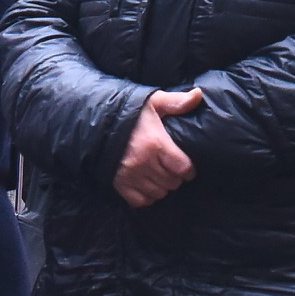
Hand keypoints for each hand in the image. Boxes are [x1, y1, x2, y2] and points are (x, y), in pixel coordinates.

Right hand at [114, 87, 201, 207]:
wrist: (96, 123)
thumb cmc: (130, 113)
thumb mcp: (153, 102)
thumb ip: (176, 101)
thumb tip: (198, 95)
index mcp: (155, 144)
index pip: (183, 168)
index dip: (189, 170)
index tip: (187, 166)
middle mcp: (143, 162)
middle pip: (172, 182)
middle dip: (176, 177)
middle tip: (173, 169)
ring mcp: (130, 175)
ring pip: (158, 193)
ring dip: (163, 187)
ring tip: (161, 176)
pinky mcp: (119, 184)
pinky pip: (141, 201)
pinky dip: (147, 197)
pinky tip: (148, 185)